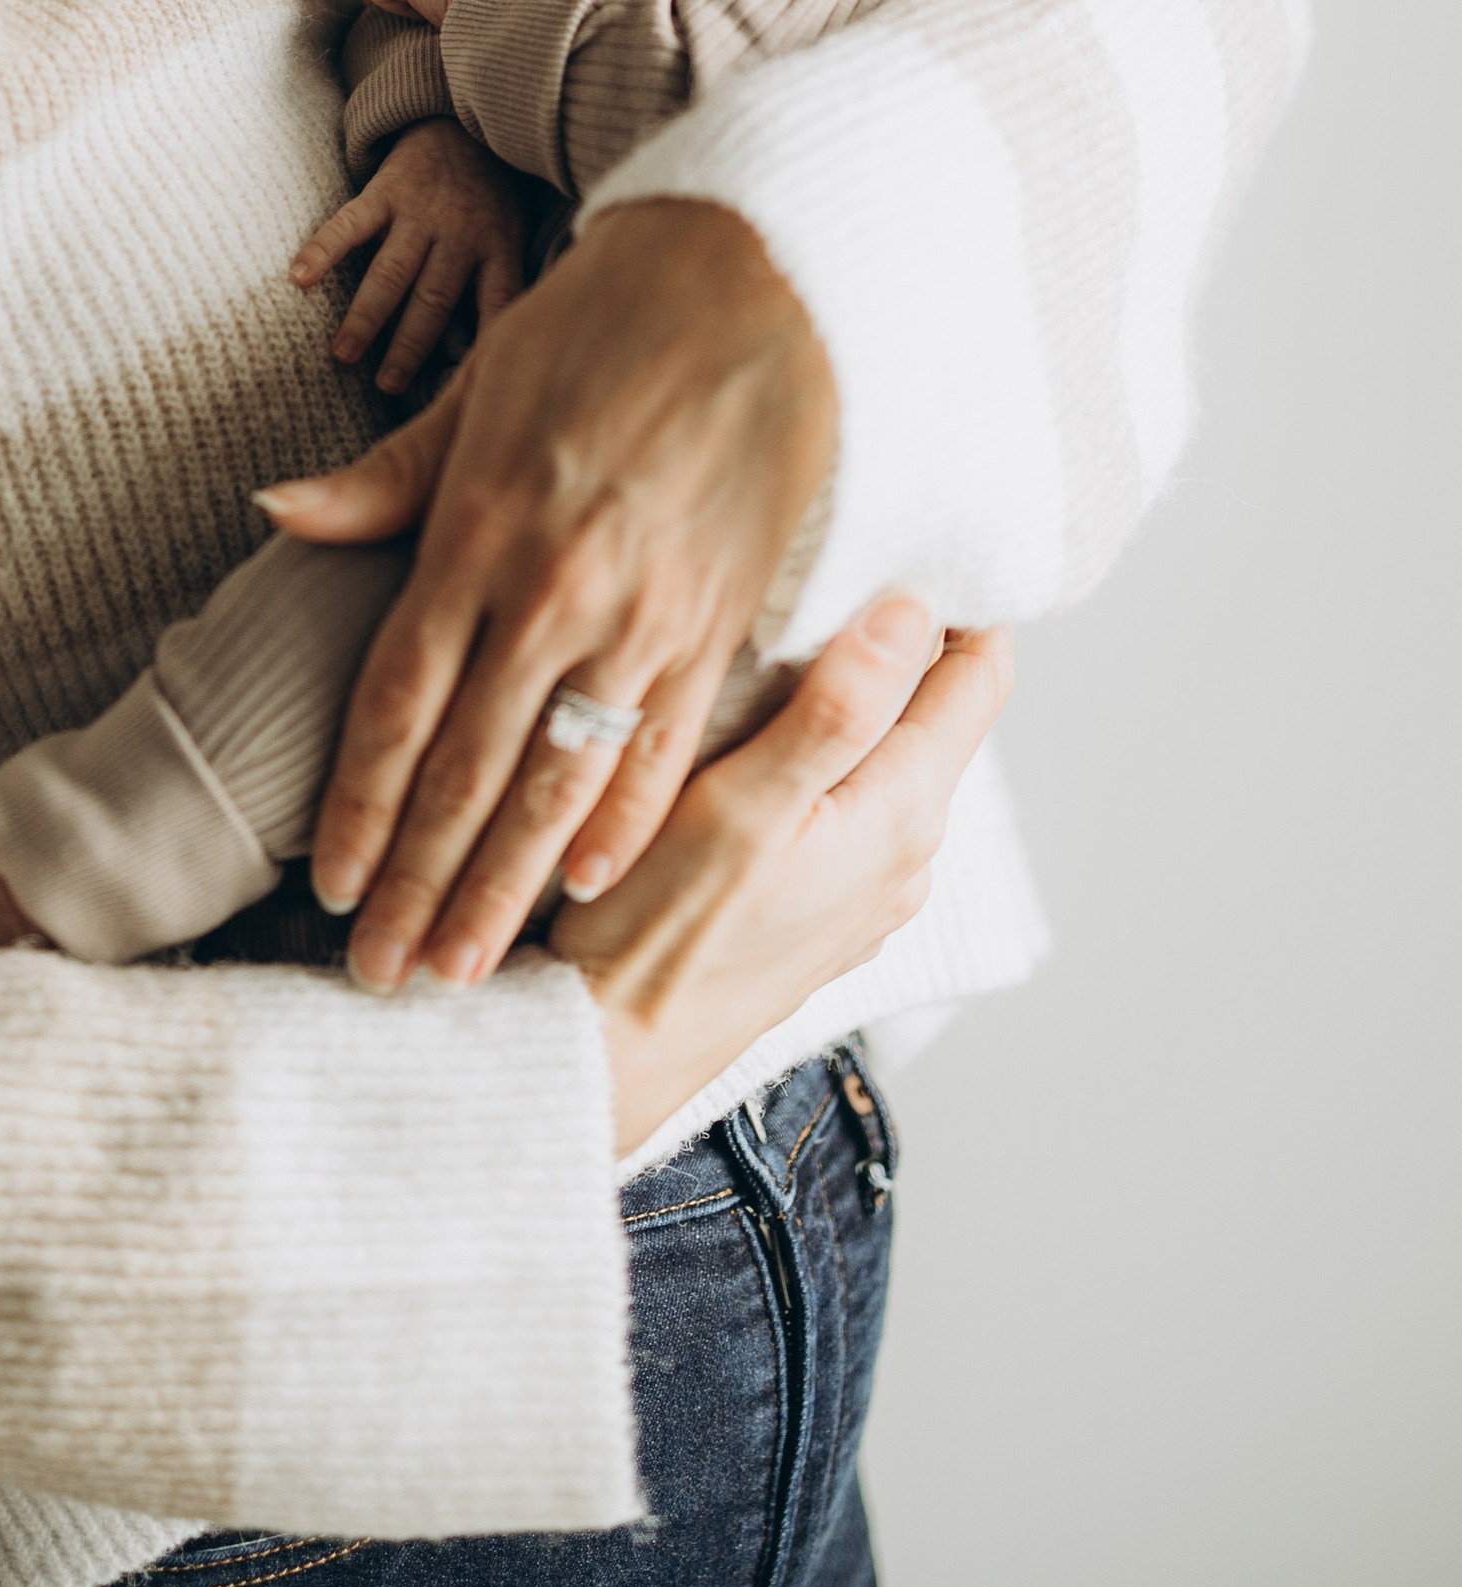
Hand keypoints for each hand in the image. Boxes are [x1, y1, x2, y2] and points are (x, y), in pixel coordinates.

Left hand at [255, 196, 834, 990]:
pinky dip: (623, 827)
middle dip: (420, 883)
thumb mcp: (477, 386)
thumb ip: (386, 480)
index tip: (332, 888)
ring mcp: (643, 615)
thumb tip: (278, 512)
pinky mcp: (720, 621)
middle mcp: (554, 591)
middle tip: (383, 979)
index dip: (361, 806)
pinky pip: (665, 749)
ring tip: (467, 969)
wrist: (756, 284)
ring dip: (507, 887)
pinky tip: (589, 893)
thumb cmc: (600, 322)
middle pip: (468, 772)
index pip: (399, 702)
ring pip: (561, 785)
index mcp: (479, 532)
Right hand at [288, 119, 527, 392]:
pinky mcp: (386, 190)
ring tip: (343, 354)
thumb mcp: (514, 237)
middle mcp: (460, 233)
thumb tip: (482, 353)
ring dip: (367, 314)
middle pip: (433, 297)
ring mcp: (421, 211)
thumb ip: (498, 285)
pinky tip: (299, 277)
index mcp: (497, 248)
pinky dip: (323, 249)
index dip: (482, 343)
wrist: (470, 122)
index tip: (463, 385)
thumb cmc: (491, 197)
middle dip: (408, 345)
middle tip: (385, 384)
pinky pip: (350, 223)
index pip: (497, 303)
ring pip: (392, 270)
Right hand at [563, 605, 1012, 1152]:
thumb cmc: (655, 932)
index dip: (961, 598)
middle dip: (902, 632)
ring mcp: (865, 885)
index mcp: (900, 815)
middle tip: (832, 554)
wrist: (604, 1052)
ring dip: (856, 688)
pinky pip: (846, 798)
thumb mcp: (741, 805)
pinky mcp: (820, 905)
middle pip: (937, 709)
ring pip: (886, 751)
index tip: (911, 535)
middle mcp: (903, 853)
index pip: (981, 675)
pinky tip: (753, 724)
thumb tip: (912, 612)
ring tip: (783, 624)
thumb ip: (835, 710)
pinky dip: (823, 748)